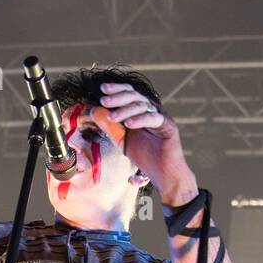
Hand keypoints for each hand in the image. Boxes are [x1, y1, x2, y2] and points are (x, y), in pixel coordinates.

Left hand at [99, 81, 196, 205]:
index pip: (129, 93)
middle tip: (103, 100)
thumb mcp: (121, 139)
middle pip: (135, 96)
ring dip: (125, 110)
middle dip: (118, 97)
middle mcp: (152, 110)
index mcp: (141, 110)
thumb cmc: (144, 156)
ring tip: (112, 117)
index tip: (102, 90)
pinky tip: (128, 124)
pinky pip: (153, 118)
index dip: (116, 89)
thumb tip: (94, 110)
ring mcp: (161, 116)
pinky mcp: (168, 126)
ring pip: (142, 105)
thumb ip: (109, 126)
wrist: (162, 173)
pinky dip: (140, 119)